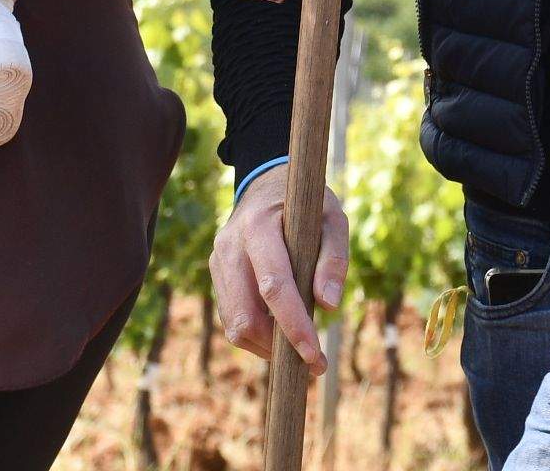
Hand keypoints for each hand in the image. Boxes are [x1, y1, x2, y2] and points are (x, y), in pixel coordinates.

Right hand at [209, 163, 346, 370]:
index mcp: (258, 226)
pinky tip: (281, 332)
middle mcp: (229, 246)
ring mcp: (217, 262)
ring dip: (267, 347)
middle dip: (279, 347)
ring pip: (234, 324)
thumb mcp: (332, 218)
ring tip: (299, 349)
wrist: (267, 185)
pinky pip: (231, 319)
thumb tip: (328, 305)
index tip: (315, 355)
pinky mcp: (216, 275)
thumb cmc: (305, 205)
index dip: (294, 325)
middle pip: (245, 315)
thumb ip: (333, 258)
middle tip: (313, 363)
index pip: (273, 286)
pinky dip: (256, 336)